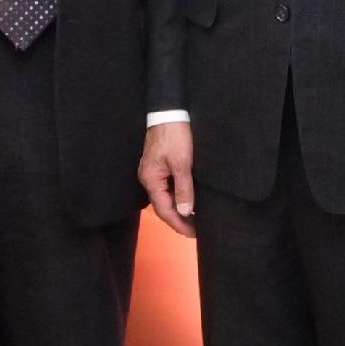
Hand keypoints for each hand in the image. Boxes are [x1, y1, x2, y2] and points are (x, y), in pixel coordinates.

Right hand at [141, 121, 195, 236]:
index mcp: (151, 179)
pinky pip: (167, 187)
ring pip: (165, 197)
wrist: (169, 112)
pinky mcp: (159, 166)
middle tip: (196, 230)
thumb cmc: (174, 135)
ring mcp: (153, 172)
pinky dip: (177, 196)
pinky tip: (188, 200)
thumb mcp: (182, 163)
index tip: (193, 233)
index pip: (164, 210)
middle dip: (179, 219)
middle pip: (163, 206)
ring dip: (178, 209)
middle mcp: (149, 178)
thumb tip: (184, 211)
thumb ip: (183, 188)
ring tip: (194, 218)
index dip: (179, 224)